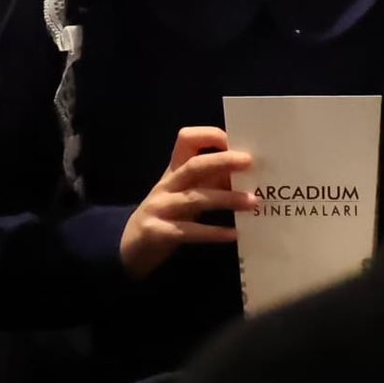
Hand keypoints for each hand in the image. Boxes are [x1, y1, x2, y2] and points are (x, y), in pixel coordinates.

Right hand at [120, 127, 256, 278]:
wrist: (131, 246)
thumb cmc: (168, 216)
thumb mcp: (186, 195)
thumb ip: (210, 183)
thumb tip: (247, 176)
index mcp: (174, 171)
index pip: (187, 139)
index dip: (211, 136)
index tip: (236, 142)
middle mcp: (167, 185)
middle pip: (194, 165)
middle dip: (222, 161)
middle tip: (249, 162)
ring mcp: (160, 208)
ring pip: (195, 198)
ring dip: (225, 198)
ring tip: (252, 202)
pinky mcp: (159, 232)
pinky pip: (189, 231)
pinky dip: (213, 232)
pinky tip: (233, 234)